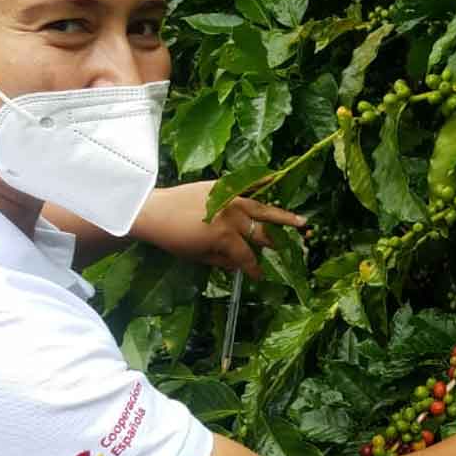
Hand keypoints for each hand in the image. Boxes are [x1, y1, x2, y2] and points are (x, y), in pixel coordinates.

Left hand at [132, 182, 307, 277]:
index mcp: (226, 239)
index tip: (259, 277)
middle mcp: (233, 217)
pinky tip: (275, 179)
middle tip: (294, 251)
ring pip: (263, 209)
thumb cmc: (173, 238)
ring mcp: (230, 199)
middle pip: (262, 234)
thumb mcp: (198, 257)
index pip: (248, 258)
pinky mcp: (222, 186)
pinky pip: (246, 184)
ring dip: (283, 217)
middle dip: (277, 245)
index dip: (254, 270)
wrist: (154, 211)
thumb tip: (239, 265)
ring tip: (301, 222)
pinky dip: (261, 181)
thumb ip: (222, 261)